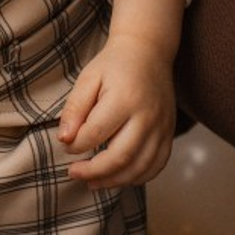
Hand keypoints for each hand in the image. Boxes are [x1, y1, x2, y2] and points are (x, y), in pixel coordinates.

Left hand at [57, 0, 183, 188]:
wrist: (148, 52)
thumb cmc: (113, 66)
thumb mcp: (88, 79)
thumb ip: (75, 108)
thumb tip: (64, 140)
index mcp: (124, 99)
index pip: (96, 133)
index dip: (77, 146)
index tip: (65, 147)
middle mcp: (147, 117)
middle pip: (121, 157)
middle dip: (94, 171)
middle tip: (73, 173)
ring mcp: (162, 128)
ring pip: (140, 168)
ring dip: (114, 181)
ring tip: (92, 182)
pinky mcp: (169, 135)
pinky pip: (156, 166)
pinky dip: (137, 178)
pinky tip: (118, 177)